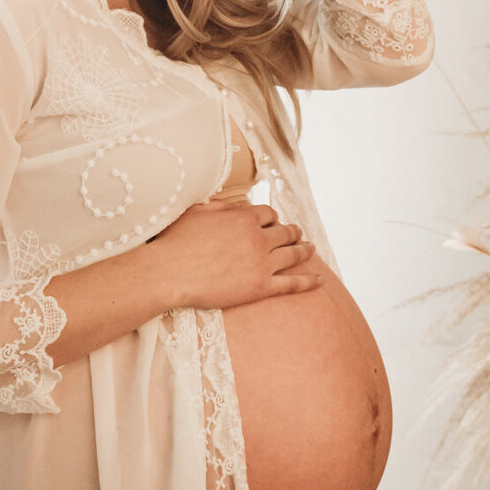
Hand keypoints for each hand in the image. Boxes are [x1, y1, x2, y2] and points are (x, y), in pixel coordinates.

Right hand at [149, 198, 322, 309]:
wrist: (169, 273)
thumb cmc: (175, 242)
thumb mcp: (196, 212)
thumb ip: (219, 206)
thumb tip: (231, 202)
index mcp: (244, 218)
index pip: (269, 213)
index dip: (272, 218)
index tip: (272, 222)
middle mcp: (258, 237)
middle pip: (286, 232)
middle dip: (293, 232)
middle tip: (297, 234)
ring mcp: (263, 263)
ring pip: (293, 254)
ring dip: (305, 250)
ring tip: (310, 249)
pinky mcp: (261, 286)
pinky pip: (293, 283)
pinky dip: (309, 281)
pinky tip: (320, 280)